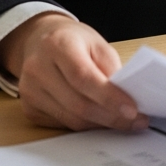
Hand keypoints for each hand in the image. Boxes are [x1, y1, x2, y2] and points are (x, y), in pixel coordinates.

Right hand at [0, 13, 147, 131]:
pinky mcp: (29, 109)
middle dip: (110, 116)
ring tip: (122, 121)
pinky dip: (85, 125)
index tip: (132, 110)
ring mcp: (30, 91)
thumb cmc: (72, 40)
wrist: (40, 40)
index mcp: (57, 45)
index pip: (83, 77)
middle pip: (77, 103)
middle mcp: (38, 69)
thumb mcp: (97, 42)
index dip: (109, 97)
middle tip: (135, 121)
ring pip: (71, 119)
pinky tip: (99, 119)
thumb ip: (110, 67)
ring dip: (100, 124)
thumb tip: (126, 97)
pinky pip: (62, 124)